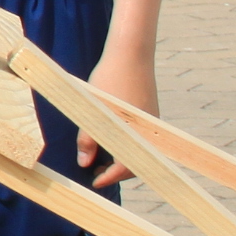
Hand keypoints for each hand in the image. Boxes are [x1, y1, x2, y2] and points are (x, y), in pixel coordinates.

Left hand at [78, 43, 149, 186]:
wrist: (131, 53)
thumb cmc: (110, 80)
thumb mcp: (92, 111)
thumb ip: (87, 139)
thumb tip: (84, 163)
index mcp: (136, 134)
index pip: (125, 168)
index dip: (109, 178)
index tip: (95, 182)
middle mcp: (149, 133)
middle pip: (135, 163)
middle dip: (116, 171)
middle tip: (94, 171)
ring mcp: (151, 124)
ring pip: (137, 150)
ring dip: (119, 157)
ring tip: (98, 156)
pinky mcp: (149, 115)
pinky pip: (139, 138)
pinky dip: (125, 144)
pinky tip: (108, 139)